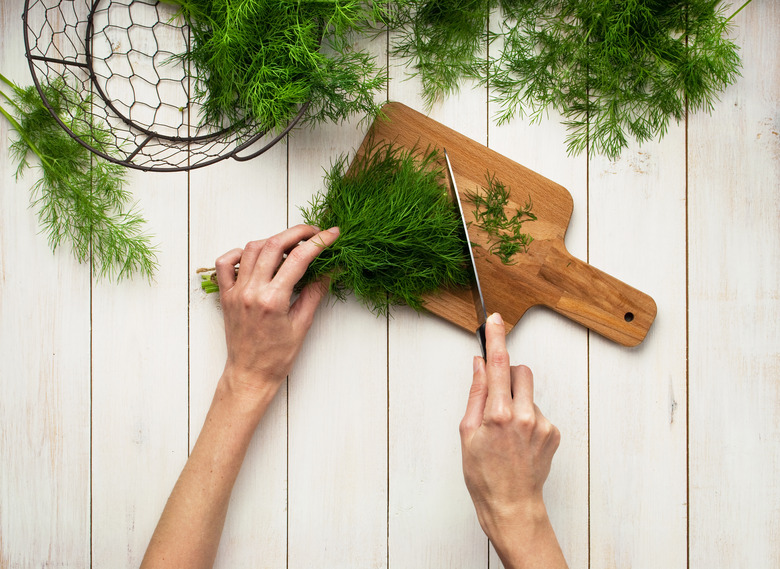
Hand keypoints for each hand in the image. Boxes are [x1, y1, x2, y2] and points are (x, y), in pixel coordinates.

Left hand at [214, 224, 338, 405]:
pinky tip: (256, 256)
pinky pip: (225, 263)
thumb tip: (330, 268)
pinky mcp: (225, 295)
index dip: (318, 242)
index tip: (332, 234)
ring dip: (273, 240)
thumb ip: (315, 292)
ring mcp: (235, 291)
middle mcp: (251, 291)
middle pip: (274, 245)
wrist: (250, 374)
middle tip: (314, 232)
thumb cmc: (277, 357)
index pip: (299, 259)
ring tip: (290, 245)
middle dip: (297, 232)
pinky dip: (240, 253)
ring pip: (251, 248)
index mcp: (273, 300)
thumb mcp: (302, 324)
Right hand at [459, 312, 565, 568]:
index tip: (495, 320)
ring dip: (517, 401)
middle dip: (509, 375)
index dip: (497, 338)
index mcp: (498, 414)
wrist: (511, 504)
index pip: (499, 364)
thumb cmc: (484, 474)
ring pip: (529, 393)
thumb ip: (476, 394)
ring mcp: (542, 424)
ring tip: (506, 431)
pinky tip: (519, 440)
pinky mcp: (554, 432)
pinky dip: (528, 418)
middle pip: (521, 371)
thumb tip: (480, 365)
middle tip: (497, 396)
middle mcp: (524, 415)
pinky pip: (539, 411)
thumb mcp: (467, 432)